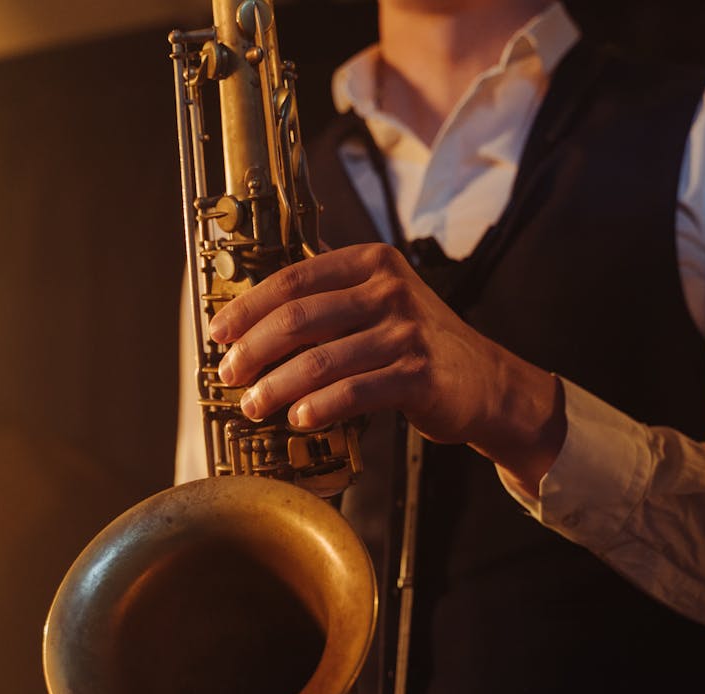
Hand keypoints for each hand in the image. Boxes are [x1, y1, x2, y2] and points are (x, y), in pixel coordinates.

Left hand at [208, 243, 565, 492]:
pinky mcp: (418, 374)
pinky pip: (354, 392)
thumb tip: (250, 326)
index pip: (294, 278)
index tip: (219, 334)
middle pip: (300, 317)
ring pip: (320, 360)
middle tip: (230, 375)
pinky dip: (319, 407)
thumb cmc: (419, 346)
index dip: (248, 307)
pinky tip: (298, 419)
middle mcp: (390, 291)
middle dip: (254, 349)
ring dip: (277, 386)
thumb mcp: (381, 305)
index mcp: (373, 263)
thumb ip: (330, 304)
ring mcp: (406, 332)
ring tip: (254, 405)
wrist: (485, 381)